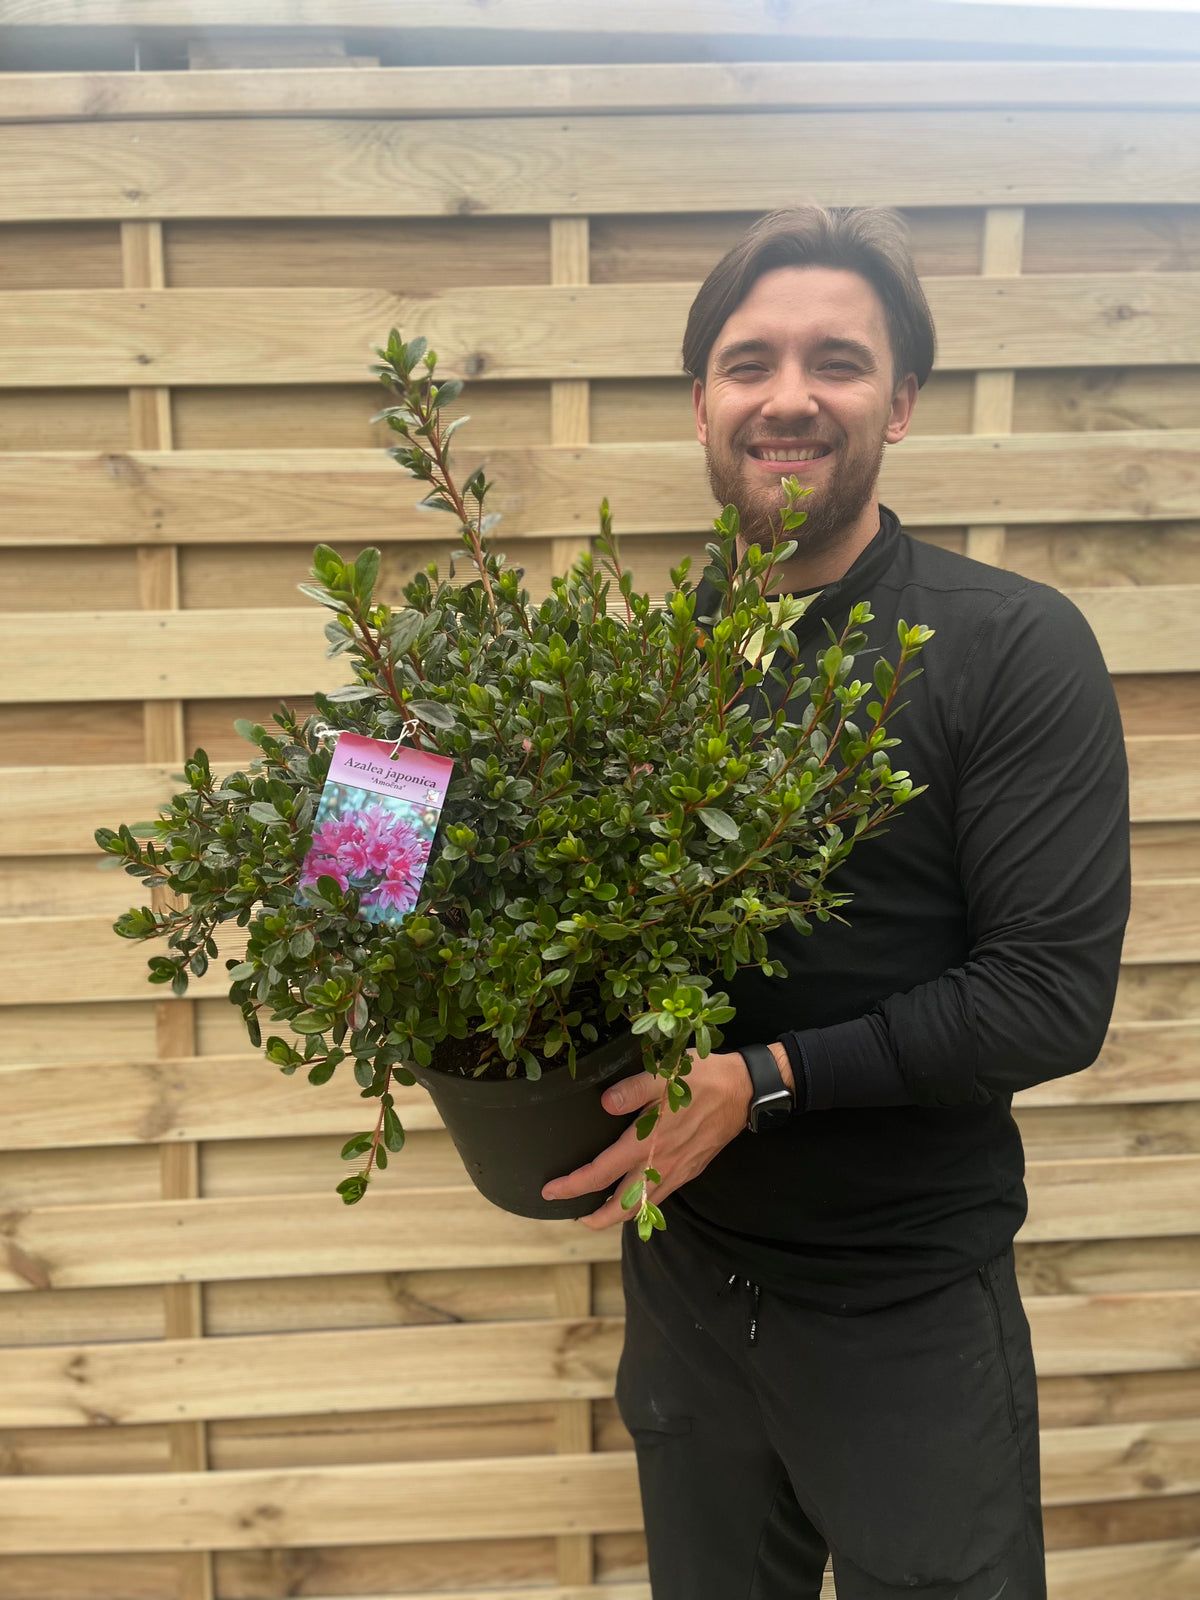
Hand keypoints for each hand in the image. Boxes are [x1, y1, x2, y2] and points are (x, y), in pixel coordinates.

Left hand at [541, 1044, 790, 1229]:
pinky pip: (661, 1197)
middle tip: (575, 1216)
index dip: (573, 1186)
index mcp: (648, 1142)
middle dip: (595, 1218)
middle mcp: (661, 1164)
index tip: (550, 1191)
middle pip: (622, 1207)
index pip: (601, 1173)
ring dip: (618, 1215)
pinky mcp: (691, 1170)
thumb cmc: (704, 1078)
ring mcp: (678, 1171)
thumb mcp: (665, 1073)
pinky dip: (642, 1204)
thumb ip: (632, 1089)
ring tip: (599, 1210)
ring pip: (643, 1207)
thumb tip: (605, 1103)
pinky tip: (634, 1193)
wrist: (745, 1090)